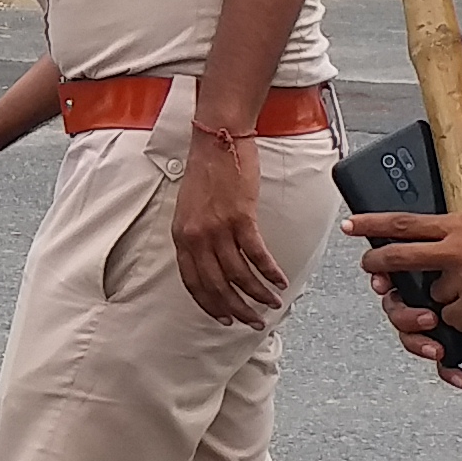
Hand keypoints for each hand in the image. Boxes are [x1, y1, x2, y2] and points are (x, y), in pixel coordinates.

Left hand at [172, 133, 290, 325]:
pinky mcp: (241, 217)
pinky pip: (257, 255)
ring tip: (272, 303)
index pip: (193, 283)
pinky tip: (280, 281)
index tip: (224, 318)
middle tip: (253, 321)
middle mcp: (196, 236)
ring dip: (258, 294)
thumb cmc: (206, 169)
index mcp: (181, 236)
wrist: (217, 139)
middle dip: (237, 309)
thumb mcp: (190, 208)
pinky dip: (270, 272)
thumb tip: (212, 261)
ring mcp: (218, 228)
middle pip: (216, 286)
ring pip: (239, 275)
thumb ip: (197, 236)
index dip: (210, 305)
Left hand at [346, 208, 461, 386]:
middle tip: (373, 271)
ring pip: (430, 298)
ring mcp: (461, 280)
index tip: (351, 225)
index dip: (372, 224)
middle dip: (378, 266)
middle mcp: (455, 249)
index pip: (403, 222)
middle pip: (396, 258)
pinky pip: (450, 320)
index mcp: (460, 224)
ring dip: (444, 302)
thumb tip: (441, 242)